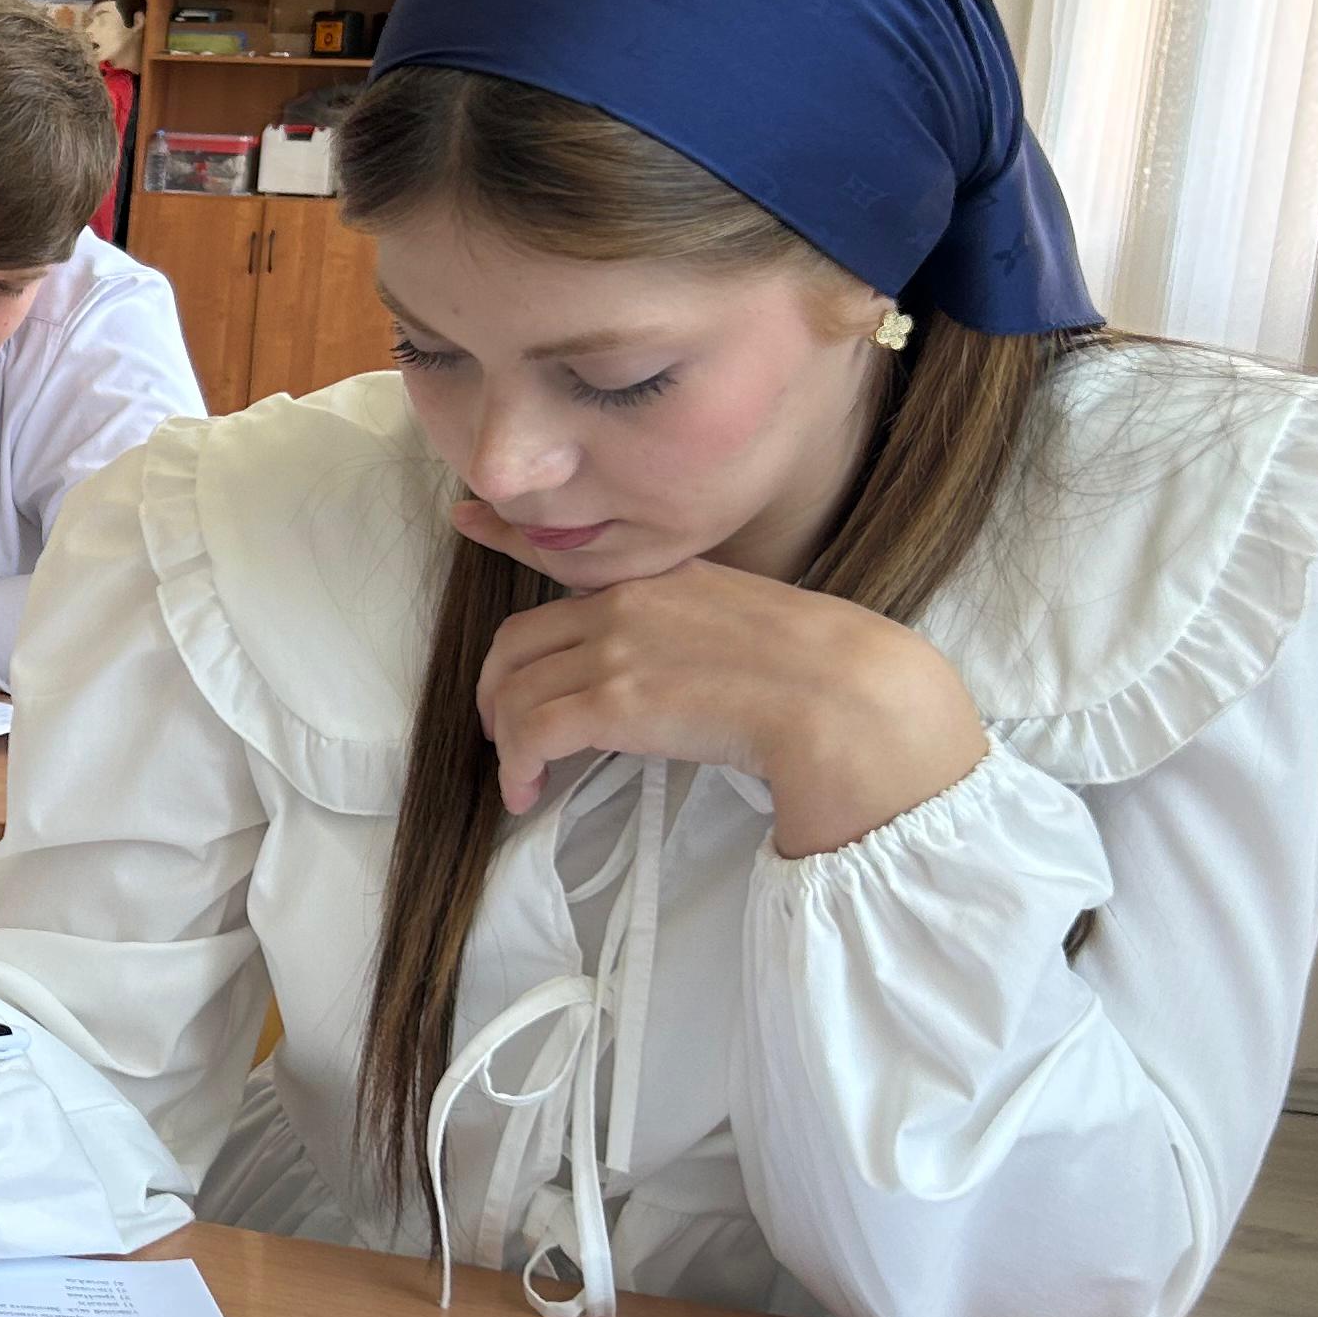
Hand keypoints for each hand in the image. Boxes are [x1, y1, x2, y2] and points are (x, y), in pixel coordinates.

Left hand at [454, 504, 986, 856]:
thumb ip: (695, 628)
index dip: (508, 549)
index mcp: (661, 579)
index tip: (469, 522)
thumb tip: (675, 669)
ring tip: (521, 776)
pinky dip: (518, 767)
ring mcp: (617, 648)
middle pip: (518, 641)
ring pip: (516, 691)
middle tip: (506, 729)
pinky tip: (527, 794)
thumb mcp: (748, 621)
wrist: (848, 695)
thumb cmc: (821, 673)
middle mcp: (627, 604)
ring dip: (507, 740)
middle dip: (498, 690)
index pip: (563, 565)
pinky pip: (532, 732)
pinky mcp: (615, 701)